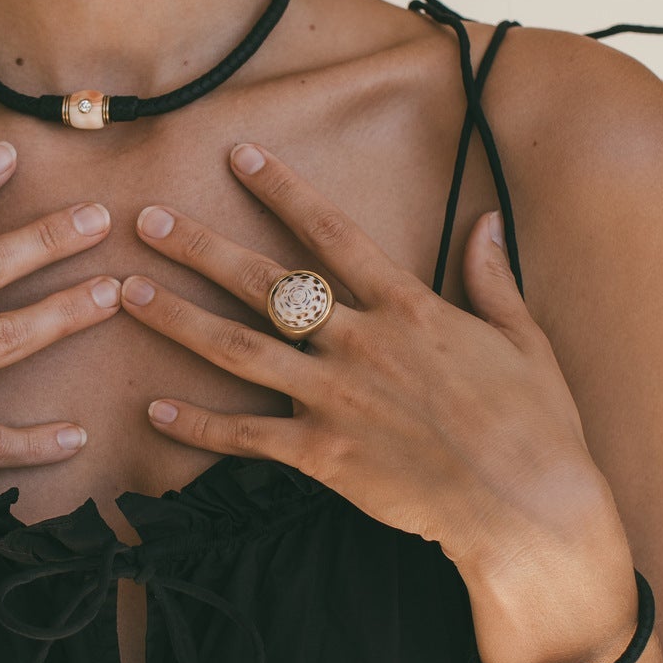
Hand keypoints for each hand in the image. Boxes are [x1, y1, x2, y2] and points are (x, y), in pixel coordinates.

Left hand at [118, 140, 608, 580]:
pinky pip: (246, 437)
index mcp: (408, 308)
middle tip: (147, 220)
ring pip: (238, 349)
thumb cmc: (536, 425)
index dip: (283, 190)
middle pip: (264, 284)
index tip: (239, 155)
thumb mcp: (523, 339)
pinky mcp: (324, 455)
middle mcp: (361, 343)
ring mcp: (336, 398)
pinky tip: (154, 411)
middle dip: (200, 248)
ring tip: (126, 292)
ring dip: (177, 319)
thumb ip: (491, 278)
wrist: (528, 506)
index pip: (332, 234)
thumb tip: (485, 223)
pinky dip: (198, 425)